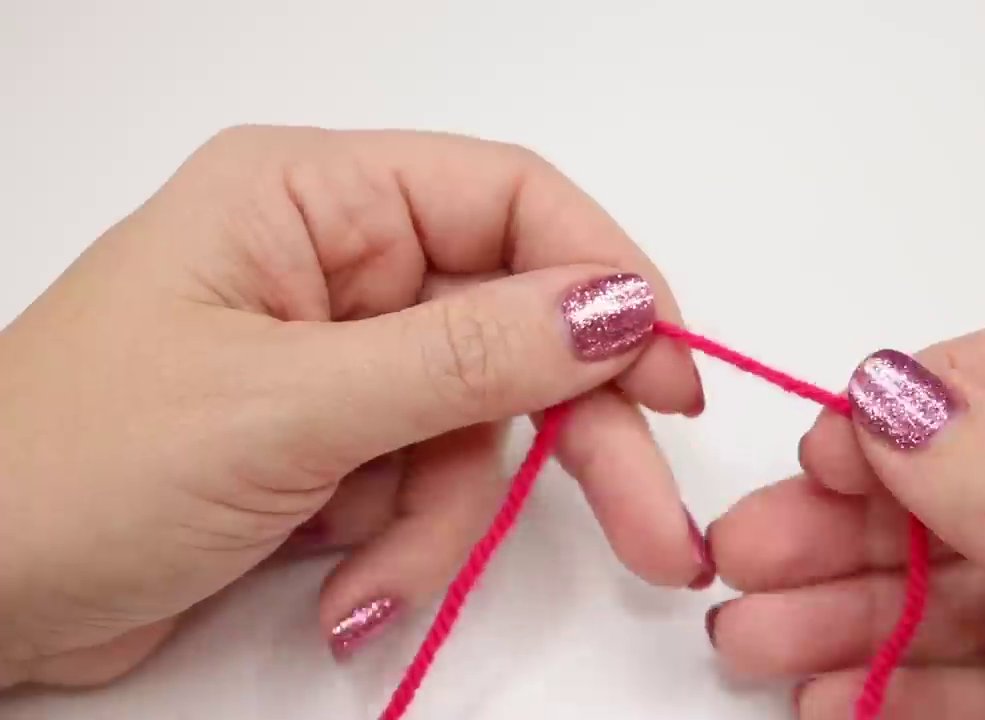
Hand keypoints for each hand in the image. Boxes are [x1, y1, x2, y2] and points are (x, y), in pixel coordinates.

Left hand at [0, 126, 711, 686]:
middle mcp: (337, 265)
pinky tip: (343, 593)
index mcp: (313, 198)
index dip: (604, 280)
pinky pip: (426, 484)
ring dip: (443, 519)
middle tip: (650, 532)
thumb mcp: (291, 405)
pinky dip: (402, 546)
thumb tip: (621, 307)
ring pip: (475, 428)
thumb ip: (468, 354)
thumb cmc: (79, 468)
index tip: (672, 374)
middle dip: (571, 436)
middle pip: (513, 328)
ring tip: (373, 582)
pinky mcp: (335, 444)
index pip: (508, 203)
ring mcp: (340, 361)